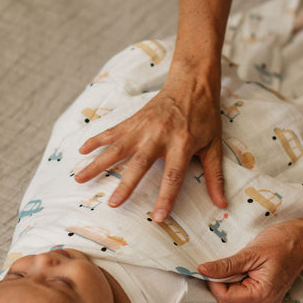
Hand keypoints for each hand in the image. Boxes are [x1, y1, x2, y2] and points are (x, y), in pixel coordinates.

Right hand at [75, 62, 226, 220]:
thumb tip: (223, 204)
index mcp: (182, 144)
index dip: (165, 197)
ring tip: (80, 178)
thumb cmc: (205, 117)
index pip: (173, 176)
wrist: (193, 83)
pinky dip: (96, 140)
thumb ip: (215, 176)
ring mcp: (143, 126)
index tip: (157, 218)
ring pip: (117, 147)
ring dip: (98, 163)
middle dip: (126, 184)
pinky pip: (112, 131)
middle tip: (112, 204)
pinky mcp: (134, 119)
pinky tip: (81, 151)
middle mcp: (159, 135)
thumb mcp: (214, 146)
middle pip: (140, 163)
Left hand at [198, 209, 302, 302]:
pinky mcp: (266, 293)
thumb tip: (203, 271)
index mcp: (261, 295)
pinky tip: (248, 265)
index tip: (211, 265)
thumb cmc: (282, 242)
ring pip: (235, 293)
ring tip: (244, 261)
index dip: (213, 282)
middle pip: (229, 297)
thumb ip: (226, 266)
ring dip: (232, 277)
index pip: (224, 298)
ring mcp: (267, 300)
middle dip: (223, 279)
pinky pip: (244, 289)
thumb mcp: (251, 252)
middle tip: (231, 259)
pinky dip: (240, 277)